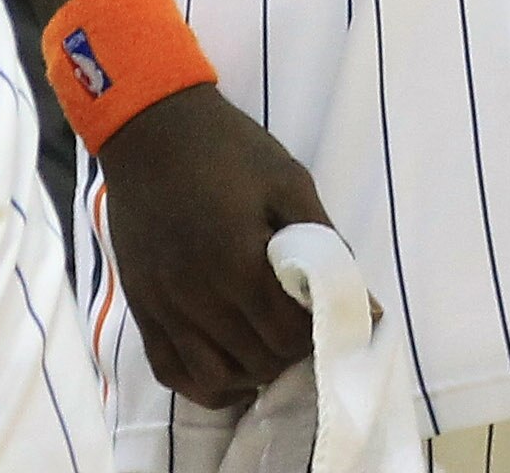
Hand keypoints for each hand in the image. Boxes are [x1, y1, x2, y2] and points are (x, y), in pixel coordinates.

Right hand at [98, 87, 335, 408]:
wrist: (150, 127)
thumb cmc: (228, 149)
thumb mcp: (289, 182)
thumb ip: (327, 245)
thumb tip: (369, 304)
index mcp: (238, 263)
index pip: (289, 337)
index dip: (316, 333)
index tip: (323, 314)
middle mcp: (197, 297)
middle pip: (257, 362)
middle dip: (288, 353)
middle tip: (300, 326)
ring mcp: (164, 308)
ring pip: (216, 379)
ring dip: (251, 372)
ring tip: (267, 344)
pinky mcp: (141, 308)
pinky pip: (172, 373)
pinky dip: (204, 382)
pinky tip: (228, 363)